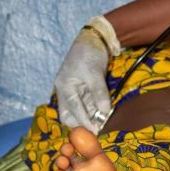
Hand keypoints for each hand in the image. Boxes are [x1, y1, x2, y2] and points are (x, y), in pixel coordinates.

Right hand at [53, 16, 120, 131]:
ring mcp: (74, 90)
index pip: (72, 109)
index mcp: (64, 86)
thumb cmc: (90, 53)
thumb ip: (99, 93)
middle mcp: (66, 91)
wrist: (95, 38)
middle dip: (82, 122)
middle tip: (98, 129)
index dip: (83, 121)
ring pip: (79, 110)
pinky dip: (94, 109)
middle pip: (70, 114)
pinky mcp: (83, 89)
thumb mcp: (94, 72)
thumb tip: (104, 112)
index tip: (94, 132)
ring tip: (103, 122)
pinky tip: (103, 113)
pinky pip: (87, 103)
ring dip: (90, 117)